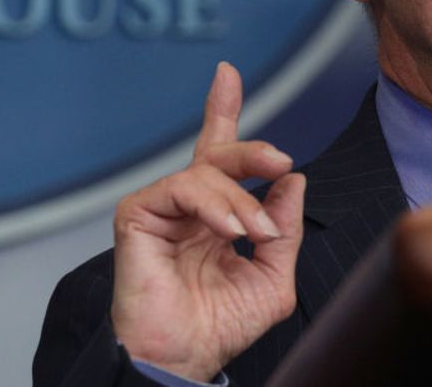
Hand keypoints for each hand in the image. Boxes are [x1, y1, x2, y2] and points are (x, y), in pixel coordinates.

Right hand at [110, 62, 305, 381]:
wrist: (182, 357)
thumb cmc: (218, 326)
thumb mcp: (272, 277)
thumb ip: (284, 227)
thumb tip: (293, 181)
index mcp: (214, 216)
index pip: (221, 157)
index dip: (223, 111)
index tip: (227, 74)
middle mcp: (186, 205)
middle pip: (218, 154)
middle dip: (252, 151)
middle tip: (280, 162)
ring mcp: (161, 207)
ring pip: (206, 172)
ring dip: (241, 200)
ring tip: (256, 233)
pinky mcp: (138, 213)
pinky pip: (181, 187)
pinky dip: (212, 205)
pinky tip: (228, 230)